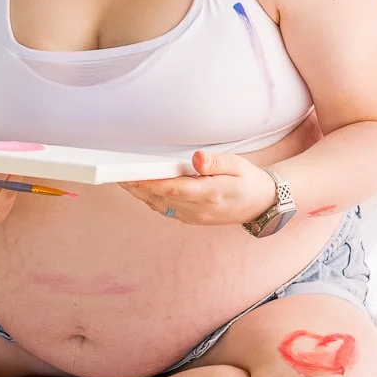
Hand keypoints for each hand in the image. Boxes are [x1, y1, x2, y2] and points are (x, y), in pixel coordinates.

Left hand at [119, 149, 279, 226]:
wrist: (262, 205)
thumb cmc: (249, 181)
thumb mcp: (238, 165)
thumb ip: (216, 162)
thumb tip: (196, 158)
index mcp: (211, 194)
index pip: (173, 188)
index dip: (150, 182)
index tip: (130, 174)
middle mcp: (199, 210)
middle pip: (160, 198)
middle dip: (136, 186)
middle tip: (113, 174)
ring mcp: (194, 217)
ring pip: (159, 205)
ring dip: (139, 194)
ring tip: (119, 179)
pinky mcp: (191, 218)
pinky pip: (165, 209)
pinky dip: (149, 198)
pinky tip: (138, 188)